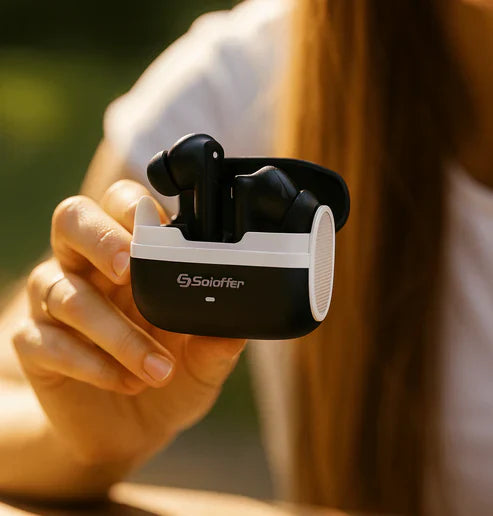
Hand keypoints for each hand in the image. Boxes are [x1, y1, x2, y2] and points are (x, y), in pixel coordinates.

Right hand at [13, 180, 244, 465]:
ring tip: (158, 368)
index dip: (133, 209)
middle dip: (99, 236)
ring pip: (63, 291)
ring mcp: (54, 304)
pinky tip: (126, 382)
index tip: (161, 234)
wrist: (135, 427)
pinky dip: (90, 363)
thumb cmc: (170, 377)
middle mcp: (88, 269)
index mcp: (130, 257)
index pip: (121, 205)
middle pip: (71, 220)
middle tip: (127, 269)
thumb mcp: (203, 361)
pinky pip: (46, 341)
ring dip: (116, 332)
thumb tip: (238, 323)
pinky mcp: (35, 345)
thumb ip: (216, 340)